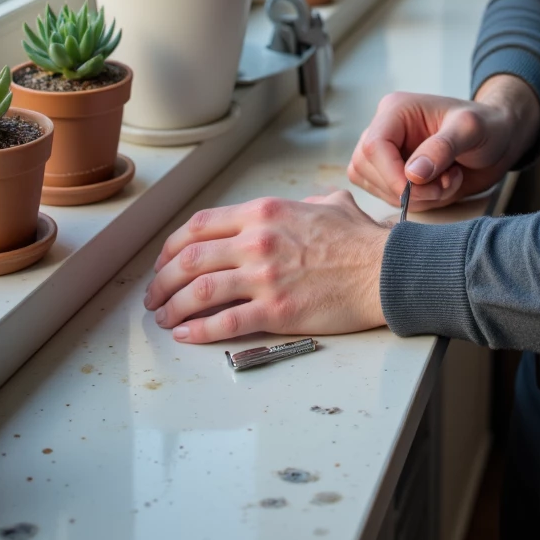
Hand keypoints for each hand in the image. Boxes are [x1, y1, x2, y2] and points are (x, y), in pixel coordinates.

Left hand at [143, 190, 389, 343]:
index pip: (200, 225)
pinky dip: (198, 331)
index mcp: (265, 212)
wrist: (384, 270)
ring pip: (198, 291)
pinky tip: (186, 336)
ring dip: (172, 307)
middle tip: (155, 296)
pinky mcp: (275, 310)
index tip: (165, 262)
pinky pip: (224, 322)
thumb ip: (306, 203)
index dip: (172, 246)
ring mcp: (264, 276)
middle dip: (163, 280)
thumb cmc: (361, 241)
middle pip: (189, 259)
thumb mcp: (330, 204)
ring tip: (164, 319)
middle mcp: (257, 241)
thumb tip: (304, 206)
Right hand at [347, 74, 539, 210]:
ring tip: (448, 180)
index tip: (419, 189)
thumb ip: (443, 148)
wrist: (499, 141)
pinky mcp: (394, 174)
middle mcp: (386, 130)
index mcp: (396, 110)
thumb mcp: (471, 130)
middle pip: (367, 169)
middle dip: (409, 187)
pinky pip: (388, 198)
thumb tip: (412, 174)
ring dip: (416, 196)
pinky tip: (441, 187)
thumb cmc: (488, 126)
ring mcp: (387, 154)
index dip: (391, 174)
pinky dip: (417, 202)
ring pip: (376, 187)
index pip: (372, 146)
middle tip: (447, 181)